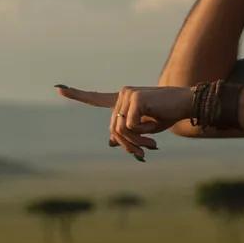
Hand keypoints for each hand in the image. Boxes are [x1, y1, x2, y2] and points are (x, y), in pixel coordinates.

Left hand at [55, 83, 194, 159]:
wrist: (185, 104)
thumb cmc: (168, 115)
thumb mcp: (146, 129)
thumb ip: (128, 133)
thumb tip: (110, 142)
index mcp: (122, 101)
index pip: (96, 98)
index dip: (77, 95)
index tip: (57, 88)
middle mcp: (122, 95)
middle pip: (113, 128)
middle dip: (128, 145)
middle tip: (144, 154)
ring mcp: (127, 94)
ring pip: (121, 130)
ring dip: (136, 142)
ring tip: (152, 145)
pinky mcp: (134, 98)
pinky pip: (131, 125)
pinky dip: (143, 132)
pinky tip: (154, 124)